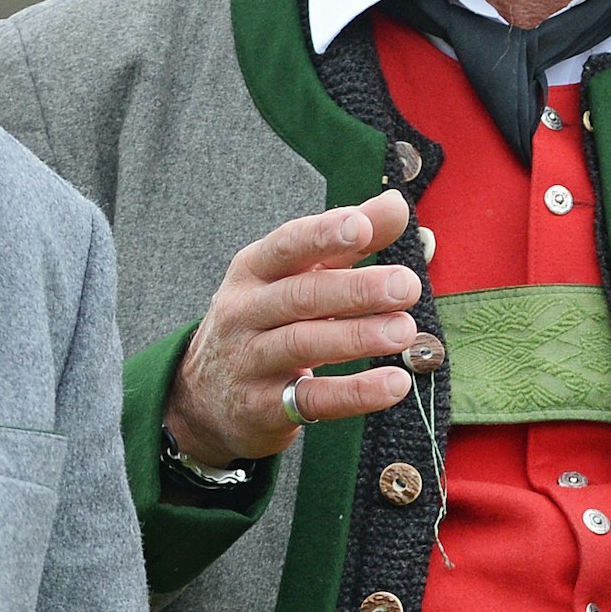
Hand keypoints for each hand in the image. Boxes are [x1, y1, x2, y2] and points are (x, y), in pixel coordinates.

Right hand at [165, 190, 421, 468]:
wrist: (203, 398)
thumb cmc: (268, 320)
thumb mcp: (295, 277)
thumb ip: (346, 242)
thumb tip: (397, 205)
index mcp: (254, 270)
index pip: (288, 245)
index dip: (323, 234)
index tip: (362, 226)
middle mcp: (246, 312)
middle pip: (300, 295)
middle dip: (356, 289)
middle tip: (407, 285)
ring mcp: (250, 361)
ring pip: (303, 344)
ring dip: (358, 336)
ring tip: (405, 330)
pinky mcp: (263, 407)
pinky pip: (312, 398)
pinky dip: (355, 393)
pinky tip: (395, 384)